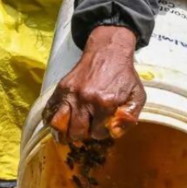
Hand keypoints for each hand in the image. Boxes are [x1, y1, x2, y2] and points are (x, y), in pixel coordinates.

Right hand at [43, 26, 144, 142]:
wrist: (108, 53)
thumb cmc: (124, 76)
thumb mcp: (136, 96)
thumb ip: (129, 117)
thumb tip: (114, 133)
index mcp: (106, 103)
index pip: (97, 133)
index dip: (100, 133)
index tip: (102, 127)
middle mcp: (86, 99)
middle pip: (77, 132)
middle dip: (84, 134)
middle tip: (88, 128)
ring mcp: (71, 93)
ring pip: (60, 125)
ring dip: (66, 132)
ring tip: (71, 133)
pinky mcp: (62, 88)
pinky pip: (50, 111)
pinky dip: (52, 122)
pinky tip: (59, 126)